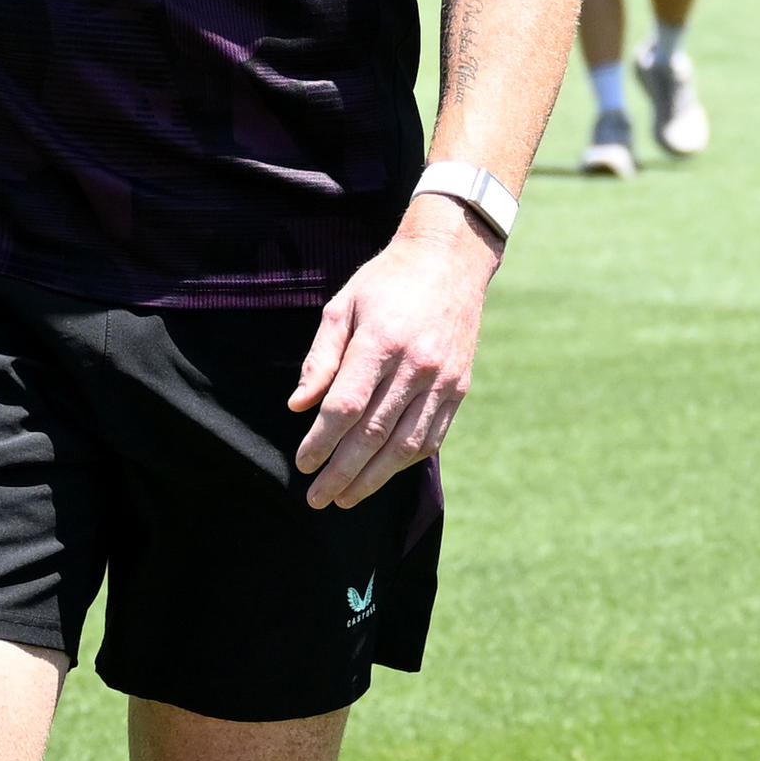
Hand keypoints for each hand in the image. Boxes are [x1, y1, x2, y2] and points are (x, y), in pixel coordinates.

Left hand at [290, 198, 497, 508]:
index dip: (322, 441)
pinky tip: (382, 473)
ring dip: (374, 478)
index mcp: (381, 342)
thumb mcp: (343, 308)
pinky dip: (405, 461)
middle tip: (317, 499)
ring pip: (405, 445)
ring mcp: (443, 380)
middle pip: (373, 434)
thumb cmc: (385, 283)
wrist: (449, 261)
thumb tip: (299, 407)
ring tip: (346, 498)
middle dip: (341, 472)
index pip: (346, 407)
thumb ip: (320, 359)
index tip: (302, 464)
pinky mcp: (459, 388)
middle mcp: (416, 365)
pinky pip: (432, 437)